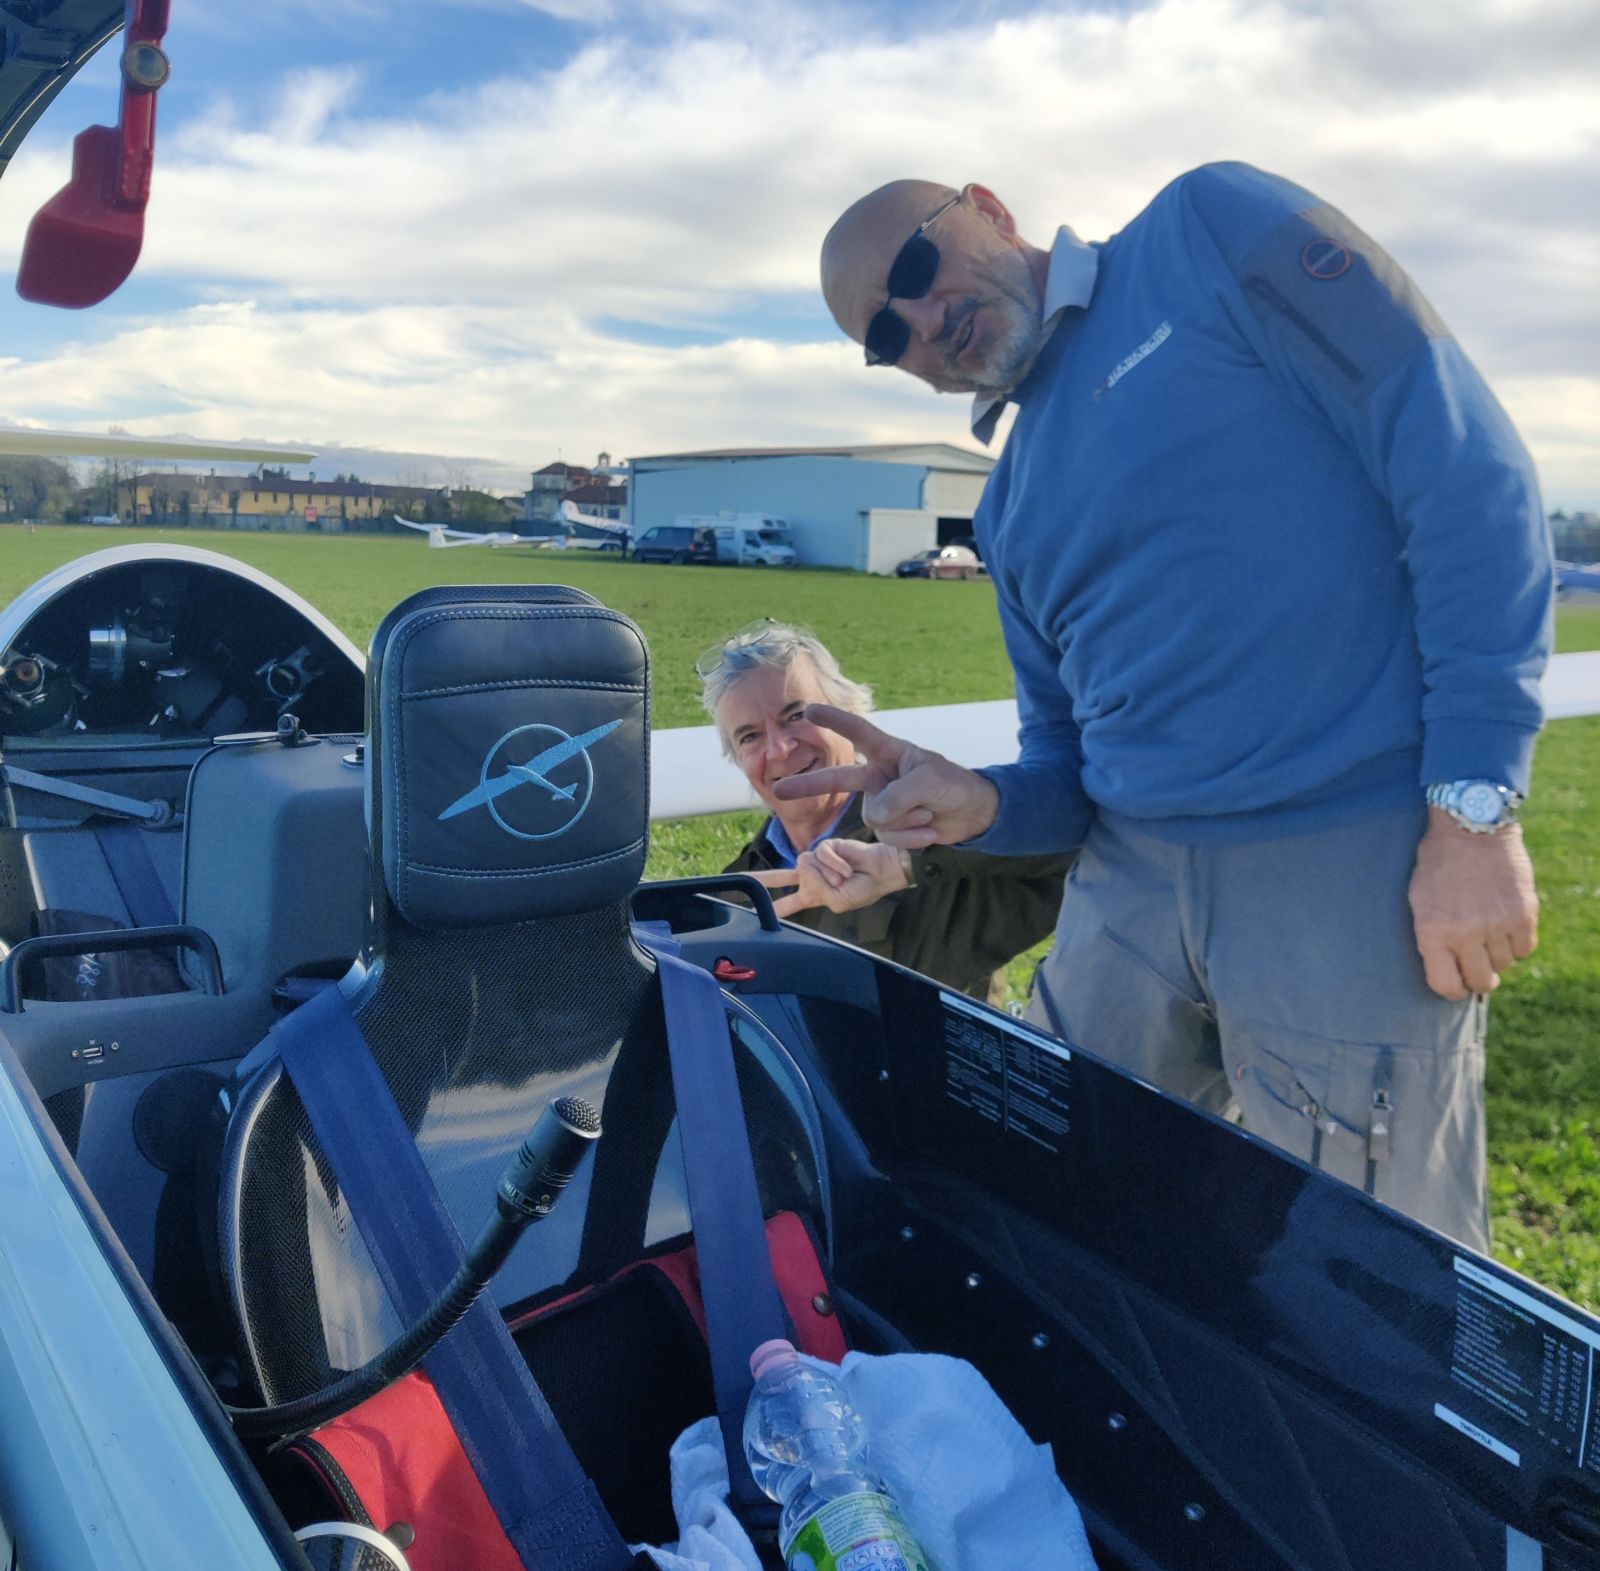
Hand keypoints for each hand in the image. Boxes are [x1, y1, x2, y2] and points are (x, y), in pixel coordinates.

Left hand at [747, 839, 908, 918]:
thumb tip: (805, 869)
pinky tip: (846, 867)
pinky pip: (818, 854)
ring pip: (805, 866)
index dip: (771, 908)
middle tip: (740, 879)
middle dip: (760, 878)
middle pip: (778, 877)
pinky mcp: (824, 846)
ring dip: (827, 873)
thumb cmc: (864, 889)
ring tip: (844, 877)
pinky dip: (833, 863)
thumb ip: (818, 891)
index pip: (786, 904)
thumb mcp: (838, 901)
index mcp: (812, 895)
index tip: (750, 911)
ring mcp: (816, 861)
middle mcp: (810, 877)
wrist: (881, 870)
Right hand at [770, 704, 999, 847]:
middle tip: (780, 790)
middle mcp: (879, 777)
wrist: (974, 815)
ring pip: (874, 818)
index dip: (833, 721)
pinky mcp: (890, 828)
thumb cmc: (954, 786)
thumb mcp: (929, 782)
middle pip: (838, 780)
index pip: (858, 732)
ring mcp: (882, 804)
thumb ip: (898, 795)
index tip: (808, 711)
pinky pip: (887, 836)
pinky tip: (929, 829)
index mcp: (889, 753)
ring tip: (928, 813)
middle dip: (809, 785)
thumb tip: (874, 816)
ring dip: (905, 820)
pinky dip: (910, 836)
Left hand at [1408, 809, 1538, 997]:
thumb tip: (1449, 972)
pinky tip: (1505, 926)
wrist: (1471, 827)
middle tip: (1477, 966)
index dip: (1452, 989)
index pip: (1445, 985)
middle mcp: (1465, 932)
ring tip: (1487, 931)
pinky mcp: (1524, 913)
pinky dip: (1517, 943)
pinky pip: (1525, 948)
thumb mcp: (1418, 901)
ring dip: (1497, 955)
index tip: (1456, 984)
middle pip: (1481, 981)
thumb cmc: (1438, 865)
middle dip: (1478, 978)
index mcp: (1432, 931)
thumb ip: (1432, 938)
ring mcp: (1497, 923)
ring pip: (1505, 964)